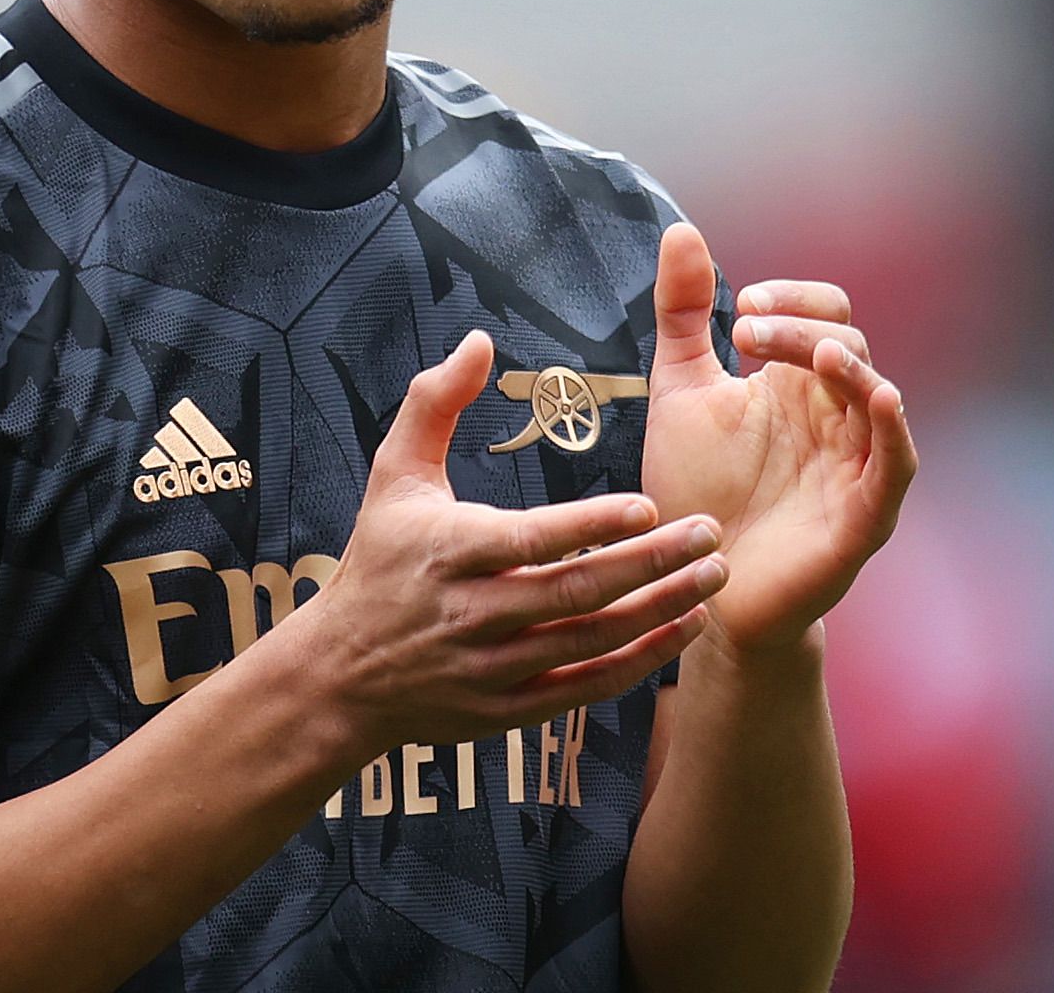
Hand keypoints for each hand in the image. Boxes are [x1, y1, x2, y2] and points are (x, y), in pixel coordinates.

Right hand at [266, 330, 723, 755]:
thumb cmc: (378, 560)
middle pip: (574, 592)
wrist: (341, 674)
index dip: (592, 525)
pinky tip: (684, 629)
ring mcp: (491, 668)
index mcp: (447, 552)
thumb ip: (433, 403)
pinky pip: (586, 688)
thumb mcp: (393, 476)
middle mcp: (471, 614)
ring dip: (659, 610)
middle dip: (651, 565)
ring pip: (590, 641)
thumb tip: (479, 341)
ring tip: (712, 576)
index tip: (649, 504)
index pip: (530, 538)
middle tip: (710, 534)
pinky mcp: (508, 710)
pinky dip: (640, 661)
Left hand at [638, 224, 919, 654]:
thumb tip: (682, 232)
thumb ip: (683, 315)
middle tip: (745, 333)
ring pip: (878, 399)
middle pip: (850, 348)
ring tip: (822, 353)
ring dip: (852, 369)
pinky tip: (880, 398)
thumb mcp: (680, 390)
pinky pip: (895, 465)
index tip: (740, 313)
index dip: (794, 303)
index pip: (827, 316)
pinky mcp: (862, 514)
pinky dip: (893, 431)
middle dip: (803, 332)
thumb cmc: (696, 487)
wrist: (696, 581)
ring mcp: (854, 464)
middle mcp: (835, 417)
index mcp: (798, 384)